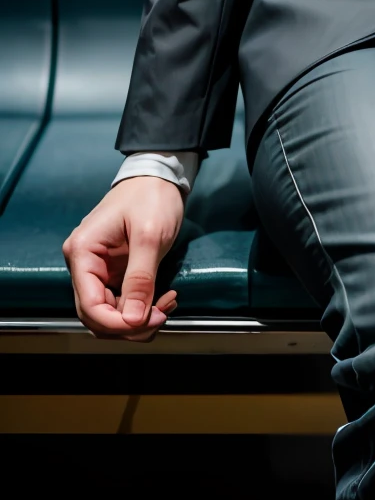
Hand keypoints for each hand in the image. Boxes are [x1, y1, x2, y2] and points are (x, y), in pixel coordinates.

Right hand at [63, 178, 184, 339]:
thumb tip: (133, 320)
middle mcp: (83, 264)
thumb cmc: (151, 196)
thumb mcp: (149, 236)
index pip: (89, 305)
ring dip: (137, 319)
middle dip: (129, 324)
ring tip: (166, 305)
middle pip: (96, 314)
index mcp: (82, 252)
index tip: (148, 322)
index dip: (117, 323)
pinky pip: (121, 301)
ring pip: (109, 312)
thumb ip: (140, 279)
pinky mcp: (113, 272)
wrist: (159, 175)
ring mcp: (98, 269)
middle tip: (162, 316)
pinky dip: (141, 307)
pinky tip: (164, 299)